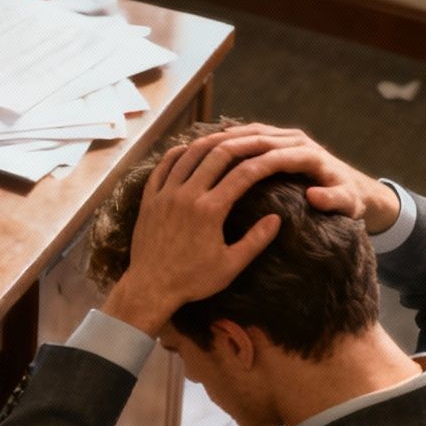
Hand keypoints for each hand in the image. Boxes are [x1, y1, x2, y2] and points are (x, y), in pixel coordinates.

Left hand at [101, 134, 285, 334]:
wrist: (150, 288)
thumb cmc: (192, 280)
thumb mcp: (230, 266)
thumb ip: (255, 241)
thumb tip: (276, 219)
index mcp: (210, 210)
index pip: (243, 174)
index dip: (262, 161)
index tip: (273, 155)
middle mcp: (187, 195)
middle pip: (216, 154)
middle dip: (239, 143)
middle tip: (252, 138)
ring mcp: (165, 195)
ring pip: (188, 155)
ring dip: (208, 142)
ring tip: (224, 137)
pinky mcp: (149, 199)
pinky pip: (162, 167)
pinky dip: (176, 153)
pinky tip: (187, 149)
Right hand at [191, 125, 400, 231]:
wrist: (354, 189)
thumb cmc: (349, 201)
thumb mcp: (348, 205)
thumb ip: (334, 201)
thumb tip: (315, 196)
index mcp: (312, 155)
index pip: (278, 155)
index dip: (252, 164)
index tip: (229, 176)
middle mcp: (299, 140)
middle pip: (259, 137)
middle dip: (231, 145)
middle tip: (202, 158)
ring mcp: (288, 136)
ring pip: (251, 131)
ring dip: (225, 138)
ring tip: (198, 152)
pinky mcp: (280, 139)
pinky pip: (250, 135)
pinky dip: (230, 139)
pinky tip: (208, 149)